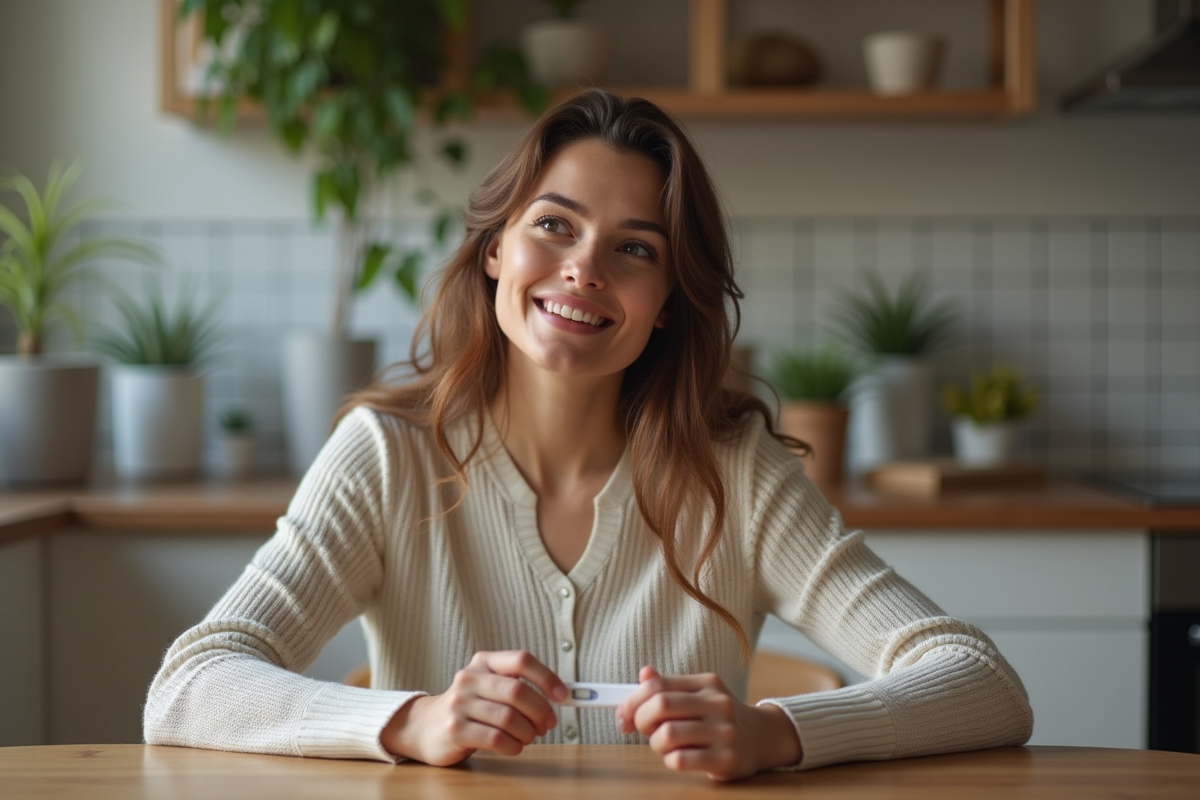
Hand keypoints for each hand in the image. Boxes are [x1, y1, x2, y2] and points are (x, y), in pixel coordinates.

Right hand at [381, 650, 566, 765]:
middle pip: (517, 691)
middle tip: (547, 724)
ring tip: (527, 738)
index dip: (547, 677)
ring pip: (509, 718)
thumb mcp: (490, 688)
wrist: (424, 727)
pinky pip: (495, 739)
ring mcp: (459, 704)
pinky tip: (512, 746)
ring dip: (527, 732)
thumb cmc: (470, 708)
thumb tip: (561, 696)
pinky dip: (512, 745)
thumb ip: (520, 687)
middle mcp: (470, 678)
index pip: (521, 660)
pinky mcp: (455, 729)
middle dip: (540, 711)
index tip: (563, 696)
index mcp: (484, 662)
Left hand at [615, 665, 802, 780]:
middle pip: (660, 705)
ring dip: (656, 743)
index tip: (624, 713)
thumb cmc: (720, 717)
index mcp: (706, 683)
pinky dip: (670, 760)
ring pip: (668, 734)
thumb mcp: (700, 694)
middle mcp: (717, 704)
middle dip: (641, 720)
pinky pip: (681, 760)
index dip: (632, 700)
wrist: (763, 738)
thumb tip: (643, 673)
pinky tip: (679, 757)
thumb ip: (670, 686)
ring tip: (664, 745)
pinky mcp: (726, 760)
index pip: (658, 684)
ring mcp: (724, 732)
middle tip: (643, 729)